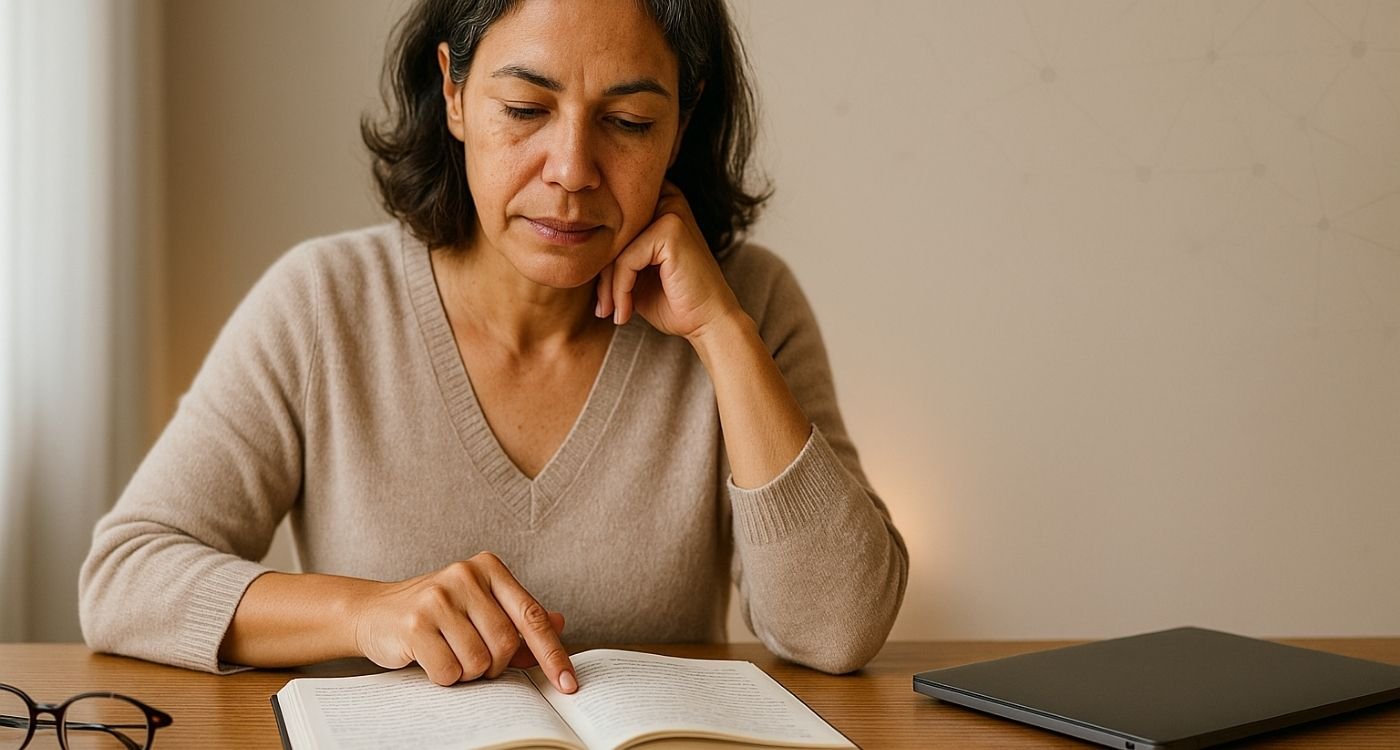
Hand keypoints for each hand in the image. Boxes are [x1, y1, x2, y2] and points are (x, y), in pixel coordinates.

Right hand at [350, 551, 575, 690]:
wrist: (374, 612)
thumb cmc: (436, 615)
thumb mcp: (478, 609)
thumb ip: (517, 619)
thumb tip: (559, 624)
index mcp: (488, 568)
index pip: (532, 616)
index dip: (553, 654)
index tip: (569, 684)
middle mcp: (465, 575)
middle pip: (506, 643)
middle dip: (495, 665)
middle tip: (475, 660)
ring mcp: (438, 597)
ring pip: (478, 661)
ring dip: (467, 672)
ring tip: (449, 654)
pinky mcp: (415, 623)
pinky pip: (449, 672)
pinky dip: (444, 677)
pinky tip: (429, 659)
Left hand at [595, 181, 744, 340]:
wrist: (708, 323)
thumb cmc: (674, 302)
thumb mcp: (636, 276)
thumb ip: (614, 257)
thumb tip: (574, 250)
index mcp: (659, 205)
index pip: (611, 226)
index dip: (600, 259)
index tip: (600, 297)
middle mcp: (667, 200)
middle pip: (611, 235)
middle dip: (601, 276)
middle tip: (603, 309)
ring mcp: (670, 211)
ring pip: (615, 249)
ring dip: (608, 288)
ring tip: (613, 313)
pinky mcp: (670, 229)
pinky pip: (626, 259)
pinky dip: (621, 290)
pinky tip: (625, 313)